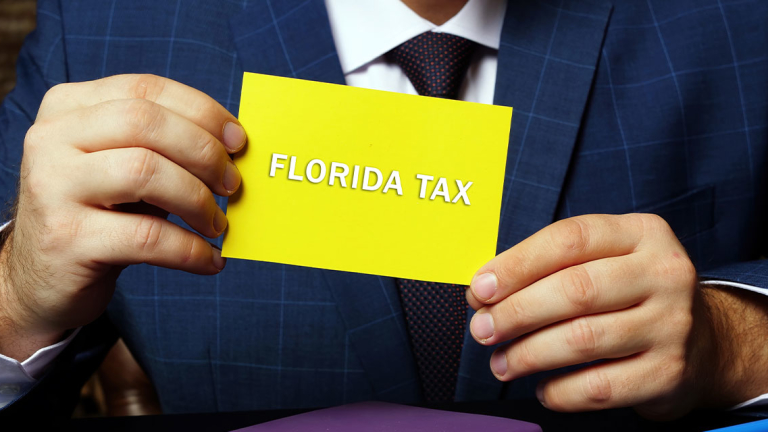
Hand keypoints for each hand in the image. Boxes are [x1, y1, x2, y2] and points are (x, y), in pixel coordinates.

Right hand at [0, 74, 244, 359]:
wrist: (43, 278)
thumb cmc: (101, 214)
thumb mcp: (124, 167)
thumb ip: (166, 146)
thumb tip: (236, 146)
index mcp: (69, 107)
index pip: (146, 90)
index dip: (202, 111)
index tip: (238, 141)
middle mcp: (52, 139)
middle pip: (146, 123)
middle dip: (204, 152)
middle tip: (232, 184)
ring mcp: (53, 188)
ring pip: (145, 172)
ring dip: (198, 200)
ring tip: (218, 224)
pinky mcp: (66, 240)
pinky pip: (148, 237)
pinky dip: (191, 250)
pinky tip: (210, 260)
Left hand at [466, 214, 767, 419]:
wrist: (703, 341)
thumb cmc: (629, 294)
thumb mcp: (603, 260)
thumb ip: (548, 268)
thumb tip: (483, 293)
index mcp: (641, 233)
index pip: (569, 239)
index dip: (516, 265)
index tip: (479, 289)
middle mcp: (664, 273)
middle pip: (574, 290)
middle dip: (516, 313)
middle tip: (483, 329)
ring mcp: (672, 324)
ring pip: (582, 340)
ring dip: (529, 355)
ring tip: (502, 363)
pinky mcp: (669, 372)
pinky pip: (600, 387)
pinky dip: (560, 391)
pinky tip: (543, 388)